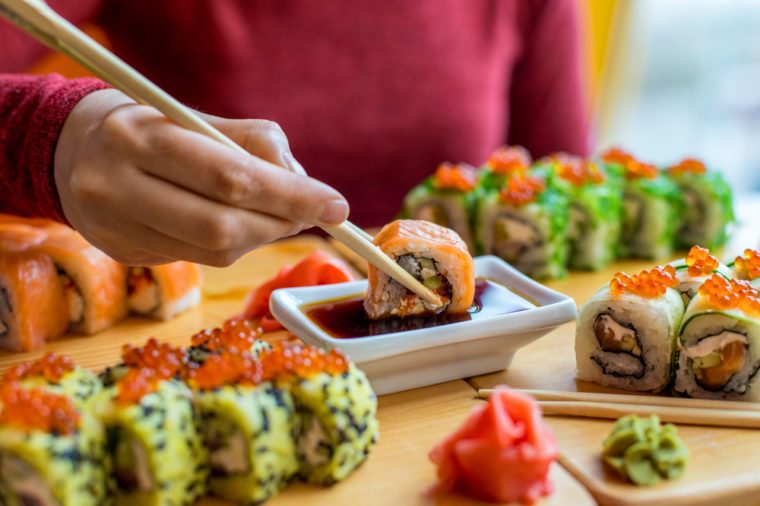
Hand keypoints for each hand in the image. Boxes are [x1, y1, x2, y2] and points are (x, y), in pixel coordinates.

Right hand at [54, 89, 347, 265]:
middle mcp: (119, 186)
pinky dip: (234, 246)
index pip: (231, 176)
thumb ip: (257, 145)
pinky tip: (241, 226)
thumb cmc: (154, 127)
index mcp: (140, 137)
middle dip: (282, 222)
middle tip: (314, 212)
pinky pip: (199, 259)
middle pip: (223, 225)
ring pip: (215, 251)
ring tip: (280, 215)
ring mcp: (117, 227)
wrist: (73, 151)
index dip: (291, 196)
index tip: (337, 205)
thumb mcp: (199, 119)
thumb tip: (305, 188)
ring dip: (263, 236)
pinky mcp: (124, 254)